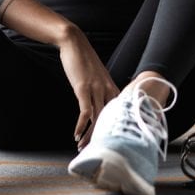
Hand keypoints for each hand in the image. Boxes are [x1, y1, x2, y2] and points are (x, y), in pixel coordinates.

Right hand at [58, 30, 119, 148]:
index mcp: (113, 89)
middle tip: (96, 151)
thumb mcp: (97, 77)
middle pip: (109, 120)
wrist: (74, 43)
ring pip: (97, 119)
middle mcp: (108, 90)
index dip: (116, 130)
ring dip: (90, 136)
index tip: (112, 143)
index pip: (119, 114)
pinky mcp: (83, 88)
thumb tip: (99, 106)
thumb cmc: (84, 61)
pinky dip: (81, 126)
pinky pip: (85, 111)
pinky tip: (76, 135)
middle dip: (103, 137)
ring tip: (83, 147)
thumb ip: (101, 91)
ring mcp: (96, 89)